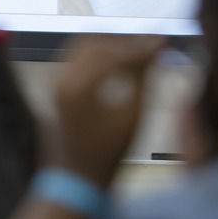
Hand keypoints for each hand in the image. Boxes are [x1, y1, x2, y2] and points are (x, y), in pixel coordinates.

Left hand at [52, 35, 164, 186]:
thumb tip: (156, 48)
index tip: (164, 40)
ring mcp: (54, 81)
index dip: (142, 45)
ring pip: (83, 46)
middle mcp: (60, 78)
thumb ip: (144, 77)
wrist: (75, 177)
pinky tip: (119, 62)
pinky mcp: (55, 85)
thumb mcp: (134, 116)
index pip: (114, 53)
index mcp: (78, 86)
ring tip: (138, 52)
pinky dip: (98, 54)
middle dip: (124, 40)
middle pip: (95, 41)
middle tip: (152, 44)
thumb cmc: (107, 153)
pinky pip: (76, 58)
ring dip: (111, 44)